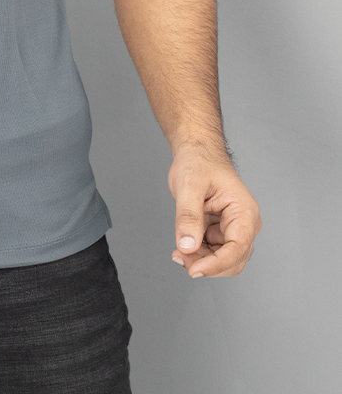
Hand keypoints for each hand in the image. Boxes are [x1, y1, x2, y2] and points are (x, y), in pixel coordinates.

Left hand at [168, 144, 261, 277]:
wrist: (196, 151)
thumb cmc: (198, 161)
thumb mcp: (189, 185)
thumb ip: (188, 216)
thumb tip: (187, 246)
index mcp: (244, 211)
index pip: (238, 247)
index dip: (217, 263)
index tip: (194, 270)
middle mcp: (244, 223)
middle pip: (233, 259)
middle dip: (207, 264)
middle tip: (180, 258)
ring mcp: (233, 228)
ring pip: (222, 259)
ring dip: (201, 261)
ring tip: (178, 252)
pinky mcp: (220, 230)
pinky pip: (213, 251)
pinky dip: (198, 254)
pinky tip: (182, 248)